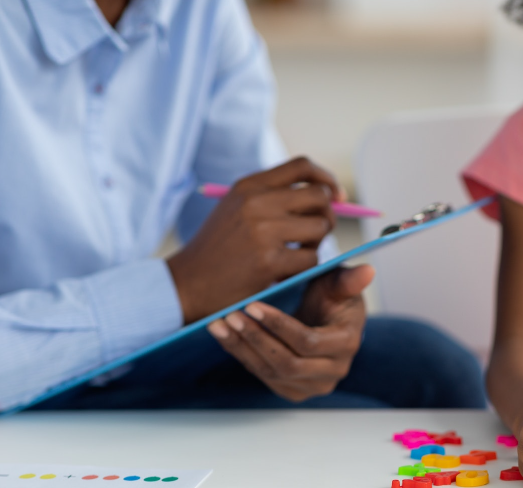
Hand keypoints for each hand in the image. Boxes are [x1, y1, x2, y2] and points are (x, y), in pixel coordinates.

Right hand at [167, 157, 338, 322]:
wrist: (186, 284)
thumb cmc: (218, 250)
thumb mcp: (236, 209)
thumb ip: (273, 197)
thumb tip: (328, 194)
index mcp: (249, 186)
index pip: (302, 166)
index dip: (326, 180)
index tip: (336, 196)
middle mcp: (256, 202)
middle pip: (319, 196)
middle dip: (327, 214)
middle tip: (317, 233)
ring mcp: (263, 231)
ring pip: (320, 227)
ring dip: (317, 244)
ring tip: (298, 254)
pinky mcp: (269, 261)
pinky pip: (311, 258)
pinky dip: (305, 268)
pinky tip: (286, 272)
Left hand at [205, 264, 373, 401]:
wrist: (323, 319)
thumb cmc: (330, 297)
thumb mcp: (338, 283)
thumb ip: (348, 279)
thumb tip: (368, 270)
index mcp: (347, 344)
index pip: (308, 341)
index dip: (278, 325)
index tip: (253, 305)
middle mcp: (333, 371)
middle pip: (287, 362)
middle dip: (256, 338)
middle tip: (231, 315)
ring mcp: (313, 385)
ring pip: (271, 372)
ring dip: (242, 348)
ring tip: (220, 324)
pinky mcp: (293, 390)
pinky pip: (263, 376)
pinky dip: (241, 355)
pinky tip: (224, 335)